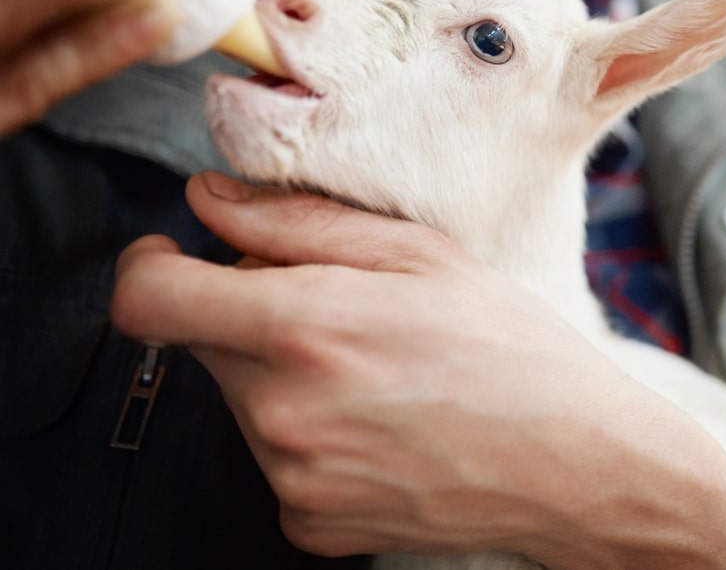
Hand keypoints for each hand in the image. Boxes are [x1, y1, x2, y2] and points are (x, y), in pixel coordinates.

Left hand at [112, 172, 725, 569]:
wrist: (576, 464)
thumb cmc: (512, 348)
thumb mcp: (418, 254)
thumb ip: (297, 222)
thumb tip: (207, 200)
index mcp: (303, 326)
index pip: (149, 299)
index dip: (149, 267)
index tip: (177, 258)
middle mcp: (281, 410)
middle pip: (204, 345)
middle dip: (250, 317)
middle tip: (340, 314)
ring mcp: (292, 477)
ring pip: (242, 402)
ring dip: (284, 378)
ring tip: (380, 375)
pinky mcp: (309, 524)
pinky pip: (277, 464)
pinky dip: (312, 440)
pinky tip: (382, 427)